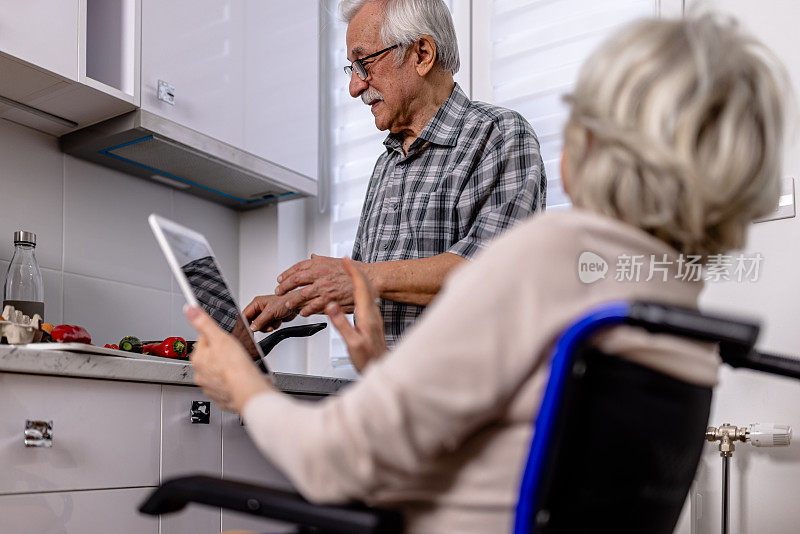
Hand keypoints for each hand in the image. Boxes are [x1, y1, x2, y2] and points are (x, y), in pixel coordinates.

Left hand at [185, 305, 272, 411]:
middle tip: (235, 355)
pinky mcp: (220, 397)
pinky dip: (231, 383)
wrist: (247, 392)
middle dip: (222, 355)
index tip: (227, 341)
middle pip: (211, 357)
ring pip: (217, 372)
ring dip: (227, 369)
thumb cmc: (235, 367)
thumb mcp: (220, 337)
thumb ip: (203, 322)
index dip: (218, 338)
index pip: (204, 340)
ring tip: (239, 367)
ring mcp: (209, 387)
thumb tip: (189, 309)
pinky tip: (239, 379)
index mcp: (198, 358)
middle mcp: (200, 374)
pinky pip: (224, 386)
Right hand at [243, 294, 297, 332]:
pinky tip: (278, 321)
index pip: (245, 315)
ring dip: (267, 326)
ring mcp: (266, 314)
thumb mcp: (270, 312)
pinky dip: (273, 326)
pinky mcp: (272, 318)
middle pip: (253, 322)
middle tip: (265, 326)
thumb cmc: (285, 301)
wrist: (297, 305)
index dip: (246, 323)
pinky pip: (268, 326)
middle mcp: (260, 308)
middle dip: (260, 326)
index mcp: (257, 303)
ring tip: (273, 323)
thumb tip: (251, 328)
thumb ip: (259, 321)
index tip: (248, 331)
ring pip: (261, 326)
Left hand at [276, 254, 367, 316]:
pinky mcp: (329, 300)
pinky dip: (305, 310)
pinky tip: (302, 312)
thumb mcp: (336, 260)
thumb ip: (321, 260)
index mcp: (320, 264)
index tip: (281, 279)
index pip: (297, 268)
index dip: (286, 274)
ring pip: (301, 295)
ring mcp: (323, 288)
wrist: (369, 279)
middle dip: (284, 287)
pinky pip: (312, 306)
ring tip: (288, 304)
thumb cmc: (355, 271)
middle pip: (295, 281)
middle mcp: (320, 274)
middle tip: (279, 291)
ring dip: (292, 301)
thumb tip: (311, 257)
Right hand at [325, 257, 386, 372]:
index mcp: (367, 315)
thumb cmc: (369, 359)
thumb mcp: (352, 343)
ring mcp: (374, 317)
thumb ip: (342, 324)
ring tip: (348, 271)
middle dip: (355, 271)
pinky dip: (358, 290)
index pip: (360, 287)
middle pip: (365, 285)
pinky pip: (366, 299)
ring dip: (357, 279)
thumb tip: (332, 306)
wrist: (382, 369)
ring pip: (366, 291)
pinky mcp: (372, 321)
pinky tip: (355, 292)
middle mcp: (372, 313)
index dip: (353, 272)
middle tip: (346, 261)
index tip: (345, 260)